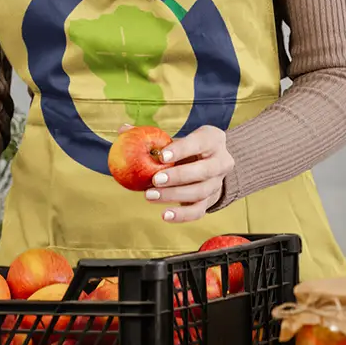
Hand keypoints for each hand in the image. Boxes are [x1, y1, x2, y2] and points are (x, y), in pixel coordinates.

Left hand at [118, 124, 232, 222]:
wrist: (209, 163)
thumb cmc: (186, 148)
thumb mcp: (176, 138)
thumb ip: (151, 135)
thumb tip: (123, 129)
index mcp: (213, 139)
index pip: (200, 142)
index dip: (182, 149)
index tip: (161, 156)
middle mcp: (221, 161)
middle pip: (204, 171)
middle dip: (179, 176)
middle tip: (154, 180)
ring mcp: (217, 183)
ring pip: (200, 192)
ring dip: (174, 196)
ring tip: (150, 195)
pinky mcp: (210, 201)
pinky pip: (198, 211)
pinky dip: (182, 215)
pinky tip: (165, 215)